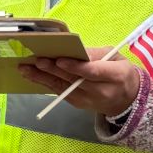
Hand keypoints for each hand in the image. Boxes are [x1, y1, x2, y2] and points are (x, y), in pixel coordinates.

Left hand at [17, 48, 141, 115]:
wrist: (126, 100)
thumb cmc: (120, 72)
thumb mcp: (116, 57)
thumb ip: (96, 53)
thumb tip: (75, 48)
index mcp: (115, 76)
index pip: (93, 72)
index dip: (75, 66)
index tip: (60, 60)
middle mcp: (101, 91)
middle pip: (74, 80)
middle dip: (53, 70)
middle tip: (37, 60)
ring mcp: (88, 100)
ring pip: (62, 88)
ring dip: (42, 78)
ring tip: (25, 68)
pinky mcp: (78, 104)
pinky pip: (60, 92)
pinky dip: (45, 83)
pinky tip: (32, 75)